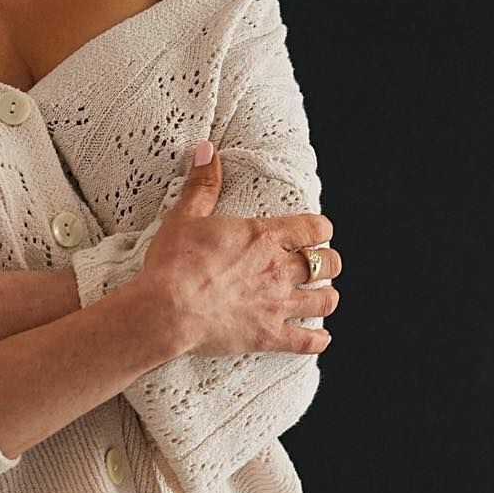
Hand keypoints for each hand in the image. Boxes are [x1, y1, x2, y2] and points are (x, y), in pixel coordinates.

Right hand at [136, 142, 340, 357]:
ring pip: (325, 301)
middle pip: (327, 264)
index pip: (315, 227)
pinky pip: (308, 342)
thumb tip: (207, 149)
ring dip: (327, 297)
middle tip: (320, 264)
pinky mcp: (269, 335)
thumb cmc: (173, 262)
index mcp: (265, 237)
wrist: (165, 309)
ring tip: (322, 296)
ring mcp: (278, 304)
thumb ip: (202, 184)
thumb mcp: (185, 216)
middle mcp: (279, 269)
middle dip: (328, 263)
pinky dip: (318, 341)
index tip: (316, 231)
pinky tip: (319, 338)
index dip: (320, 229)